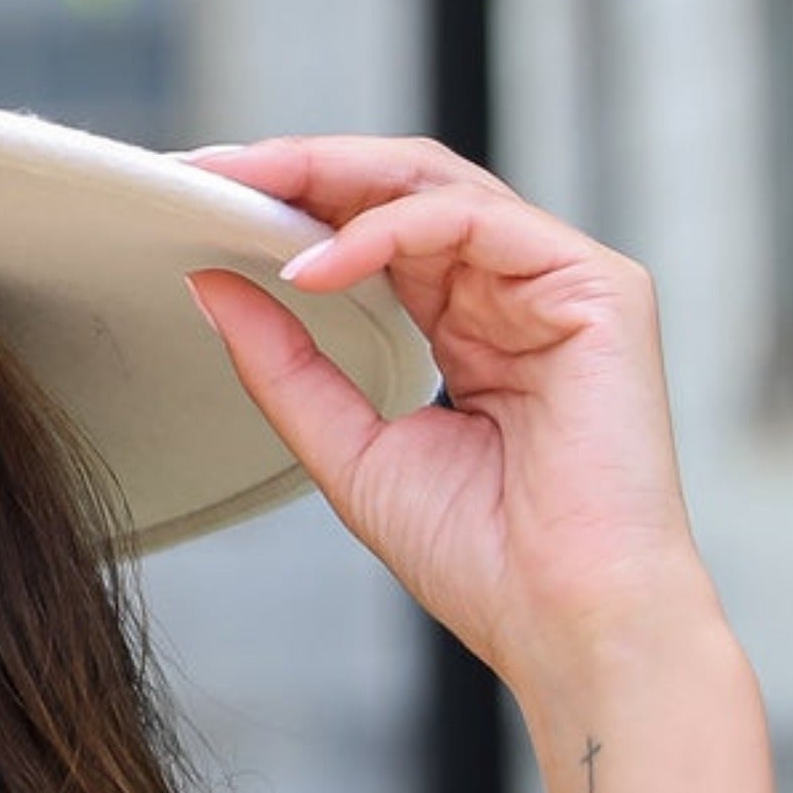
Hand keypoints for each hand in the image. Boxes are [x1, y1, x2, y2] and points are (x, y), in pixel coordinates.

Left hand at [182, 137, 724, 704]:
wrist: (567, 622)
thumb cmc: (482, 560)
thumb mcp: (350, 451)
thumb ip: (286, 367)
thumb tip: (208, 285)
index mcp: (470, 328)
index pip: (375, 234)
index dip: (290, 207)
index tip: (195, 200)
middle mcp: (517, 291)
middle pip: (401, 189)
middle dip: (299, 169)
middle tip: (203, 171)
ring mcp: (561, 282)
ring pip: (434, 186)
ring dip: (330, 182)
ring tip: (244, 193)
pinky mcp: (596, 285)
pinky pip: (473, 222)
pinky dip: (385, 233)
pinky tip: (314, 265)